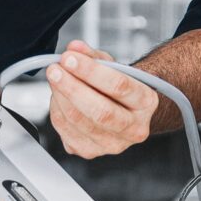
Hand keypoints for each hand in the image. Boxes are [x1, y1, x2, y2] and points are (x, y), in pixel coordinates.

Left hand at [44, 40, 159, 157]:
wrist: (123, 111)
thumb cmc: (119, 88)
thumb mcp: (112, 65)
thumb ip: (93, 56)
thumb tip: (75, 49)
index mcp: (146, 102)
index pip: (120, 86)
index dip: (91, 72)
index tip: (70, 58)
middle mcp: (134, 129)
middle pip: (101, 111)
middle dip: (72, 88)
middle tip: (55, 70)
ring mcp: (112, 145)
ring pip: (79, 122)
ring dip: (60, 97)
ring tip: (54, 78)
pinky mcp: (90, 152)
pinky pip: (66, 132)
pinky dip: (57, 111)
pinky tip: (58, 97)